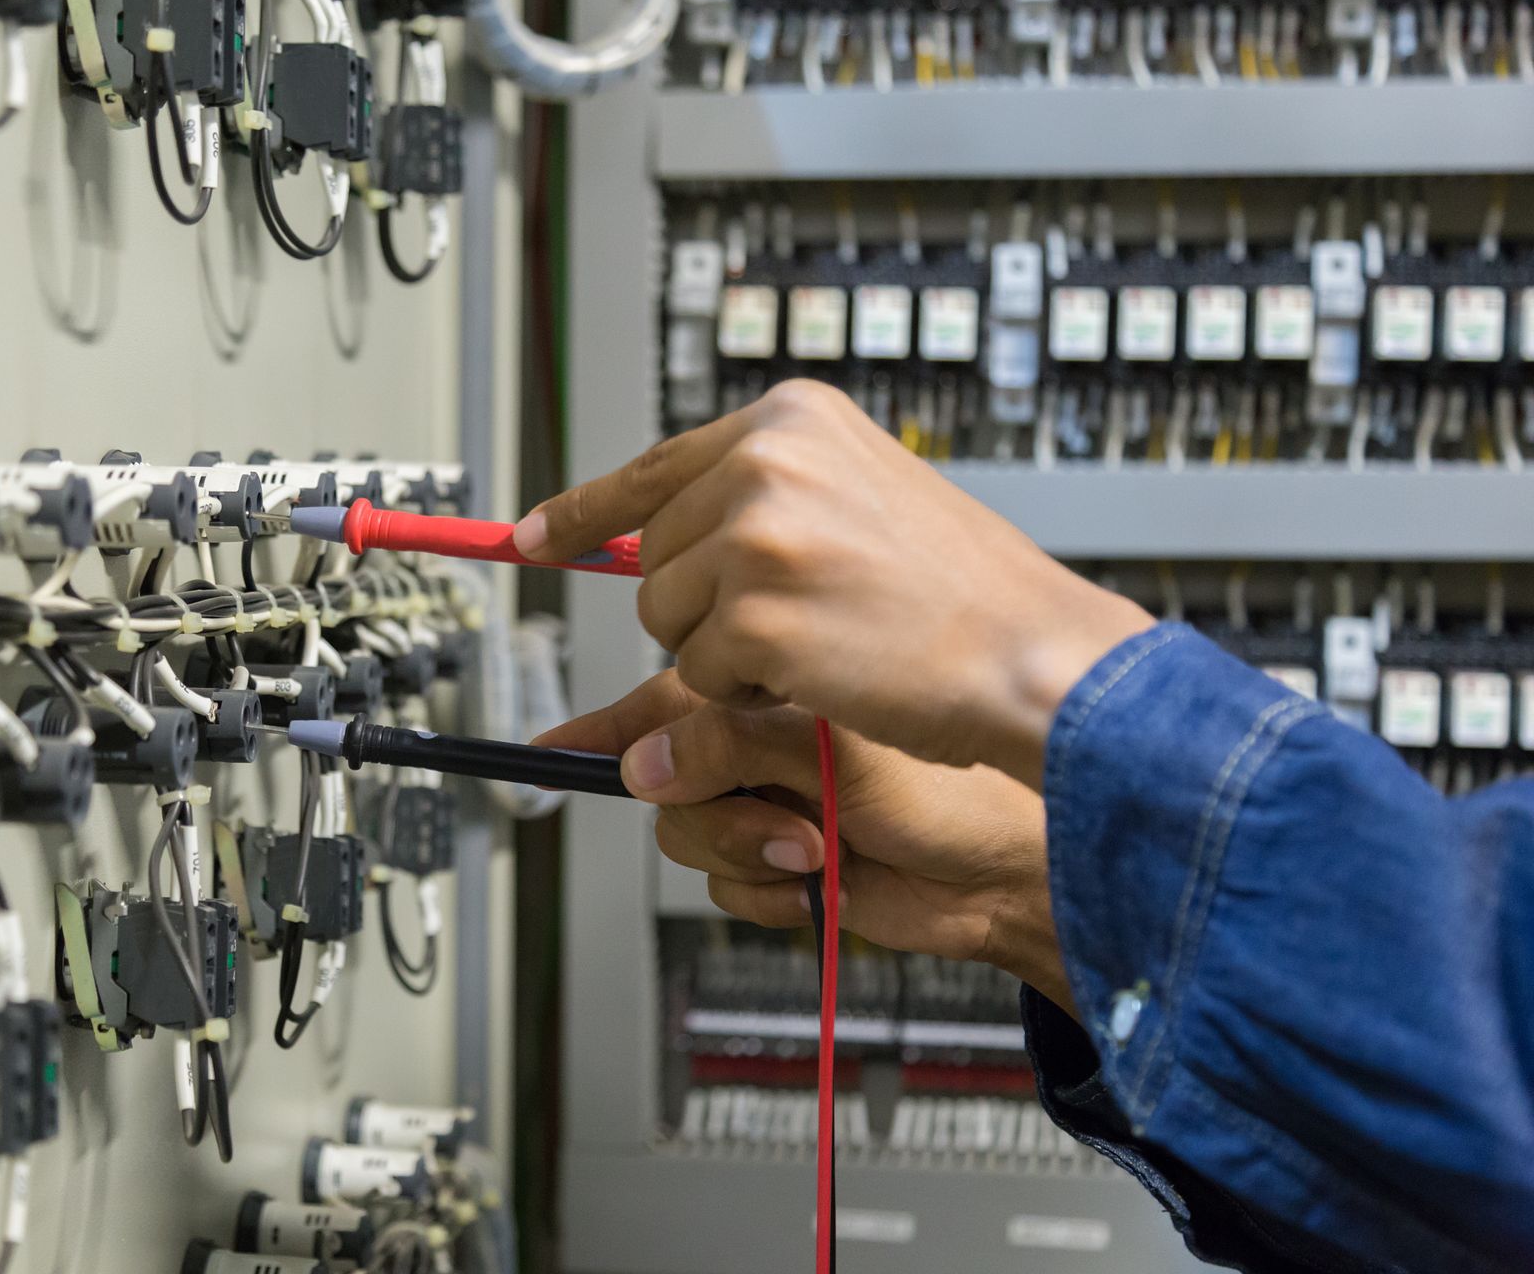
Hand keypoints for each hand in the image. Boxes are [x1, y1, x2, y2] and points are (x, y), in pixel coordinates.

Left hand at [515, 380, 1151, 787]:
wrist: (1033, 654)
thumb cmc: (966, 594)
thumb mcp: (866, 493)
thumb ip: (772, 493)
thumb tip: (671, 520)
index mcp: (792, 420)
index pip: (655, 465)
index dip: (584, 511)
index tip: (529, 537)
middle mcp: (766, 462)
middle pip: (655, 555)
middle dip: (704, 604)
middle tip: (800, 618)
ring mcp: (754, 538)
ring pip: (668, 619)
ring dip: (728, 650)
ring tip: (823, 638)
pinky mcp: (751, 617)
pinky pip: (699, 676)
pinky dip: (750, 691)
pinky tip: (826, 670)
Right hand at [537, 670, 1073, 1015]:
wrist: (1022, 868)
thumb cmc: (962, 778)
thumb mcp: (832, 741)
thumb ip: (723, 744)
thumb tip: (641, 766)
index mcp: (773, 673)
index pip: (663, 680)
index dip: (600, 712)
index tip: (544, 739)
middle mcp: (762, 730)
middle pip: (656, 768)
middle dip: (711, 802)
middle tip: (779, 810)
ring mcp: (769, 795)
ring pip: (683, 832)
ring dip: (748, 850)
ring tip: (819, 846)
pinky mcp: (780, 860)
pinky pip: (721, 885)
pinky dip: (770, 892)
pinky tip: (826, 879)